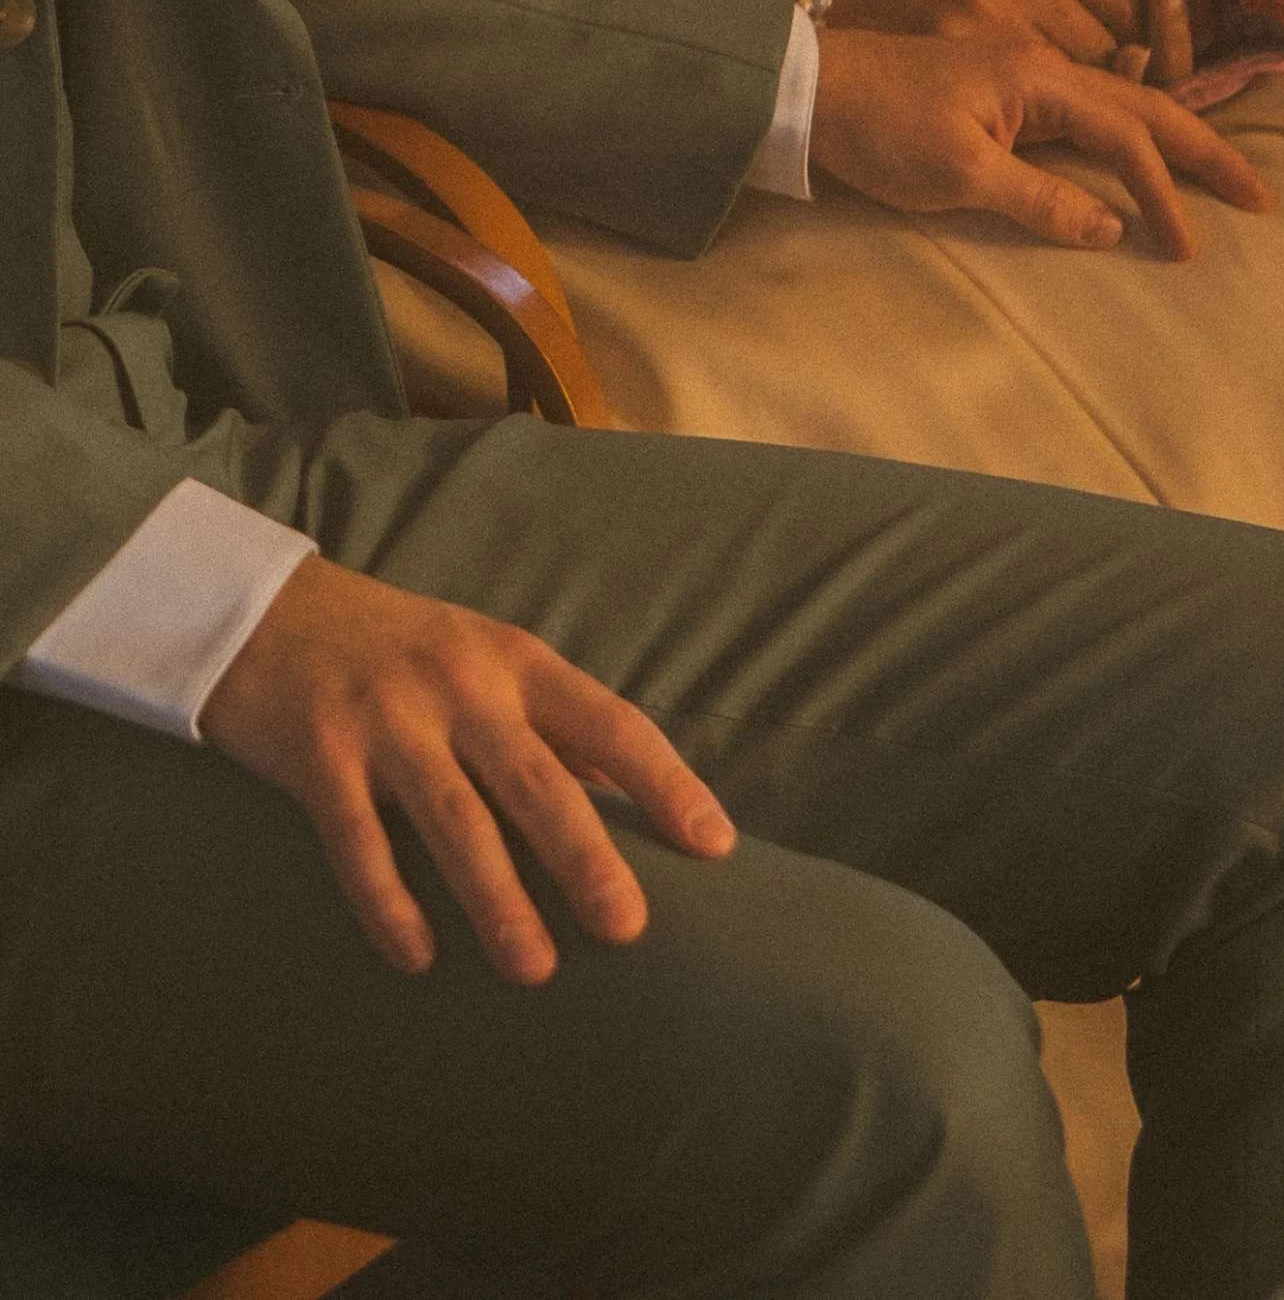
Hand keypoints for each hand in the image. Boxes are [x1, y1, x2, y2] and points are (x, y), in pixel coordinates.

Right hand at [200, 557, 735, 981]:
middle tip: (628, 927)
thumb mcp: (488, 661)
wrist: (269, 613)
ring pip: (454, 819)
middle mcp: (458, 686)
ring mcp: (386, 719)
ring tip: (535, 970)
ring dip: (496, 898)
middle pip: (536, 780)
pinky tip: (418, 957)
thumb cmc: (402, 649)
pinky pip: (358, 840)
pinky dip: (389, 902)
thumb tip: (633, 788)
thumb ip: (554, 723)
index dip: (664, 782)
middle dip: (584, 856)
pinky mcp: (318, 753)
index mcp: (515, 662)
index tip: (714, 844)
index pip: (609, 722)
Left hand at [811, 31, 1271, 258]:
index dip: (1167, 191)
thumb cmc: (878, 128)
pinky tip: (1139, 147)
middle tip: (1260, 195)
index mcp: (1039, 78)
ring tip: (1219, 170)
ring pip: (1118, 102)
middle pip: (1143, 105)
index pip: (1127, 135)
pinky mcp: (1001, 86)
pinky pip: (1085, 106)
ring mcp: (1022, 73)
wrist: (810, 86)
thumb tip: (1113, 228)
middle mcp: (1042, 65)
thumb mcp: (957, 175)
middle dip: (1204, 150)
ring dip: (1173, 136)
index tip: (1189, 247)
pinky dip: (1127, 129)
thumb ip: (1039, 200)